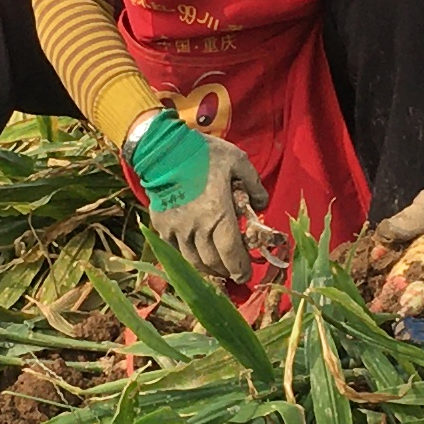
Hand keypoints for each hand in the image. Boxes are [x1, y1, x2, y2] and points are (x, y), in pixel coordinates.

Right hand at [142, 130, 270, 285]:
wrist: (161, 148)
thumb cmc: (203, 153)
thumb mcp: (238, 161)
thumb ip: (254, 184)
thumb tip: (262, 204)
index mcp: (218, 215)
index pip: (231, 255)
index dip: (240, 269)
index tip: (245, 275)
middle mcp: (197, 229)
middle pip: (213, 262)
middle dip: (225, 271)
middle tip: (233, 271)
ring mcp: (176, 230)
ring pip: (193, 261)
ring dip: (207, 268)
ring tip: (215, 267)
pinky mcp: (162, 226)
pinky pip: (174, 251)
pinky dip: (186, 258)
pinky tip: (194, 255)